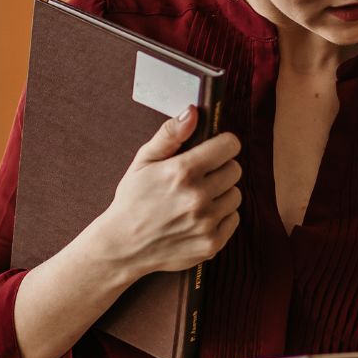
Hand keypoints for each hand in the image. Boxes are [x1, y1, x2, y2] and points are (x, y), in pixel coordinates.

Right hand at [88, 107, 241, 276]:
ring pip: (236, 195)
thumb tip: (193, 111)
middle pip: (235, 170)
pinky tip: (200, 217)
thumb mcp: (143, 161)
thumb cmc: (132, 199)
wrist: (122, 246)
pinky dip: (221, 217)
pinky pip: (234, 219)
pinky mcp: (211, 244)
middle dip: (220, 169)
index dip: (223, 144)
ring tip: (198, 198)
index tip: (215, 149)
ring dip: (222, 194)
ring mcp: (206, 223)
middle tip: (200, 176)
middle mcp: (198, 197)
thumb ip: (170, 134)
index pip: (230, 146)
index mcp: (183, 171)